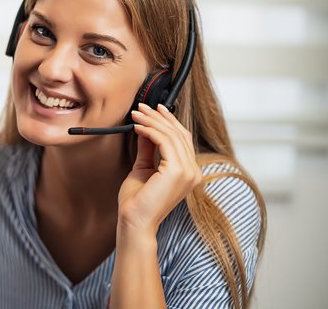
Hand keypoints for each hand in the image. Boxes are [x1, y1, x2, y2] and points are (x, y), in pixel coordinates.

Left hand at [117, 103, 202, 235]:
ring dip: (152, 121)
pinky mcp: (177, 171)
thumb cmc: (137, 201)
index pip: (183, 139)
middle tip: (142, 107)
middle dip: (159, 117)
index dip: (169, 121)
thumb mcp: (144, 168)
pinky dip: (150, 130)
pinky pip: (164, 141)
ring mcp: (188, 172)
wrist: (134, 221)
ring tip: (136, 114)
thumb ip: (149, 149)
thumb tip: (146, 129)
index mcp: (189, 173)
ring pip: (172, 135)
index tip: (154, 109)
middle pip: (179, 134)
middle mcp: (193, 172)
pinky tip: (138, 127)